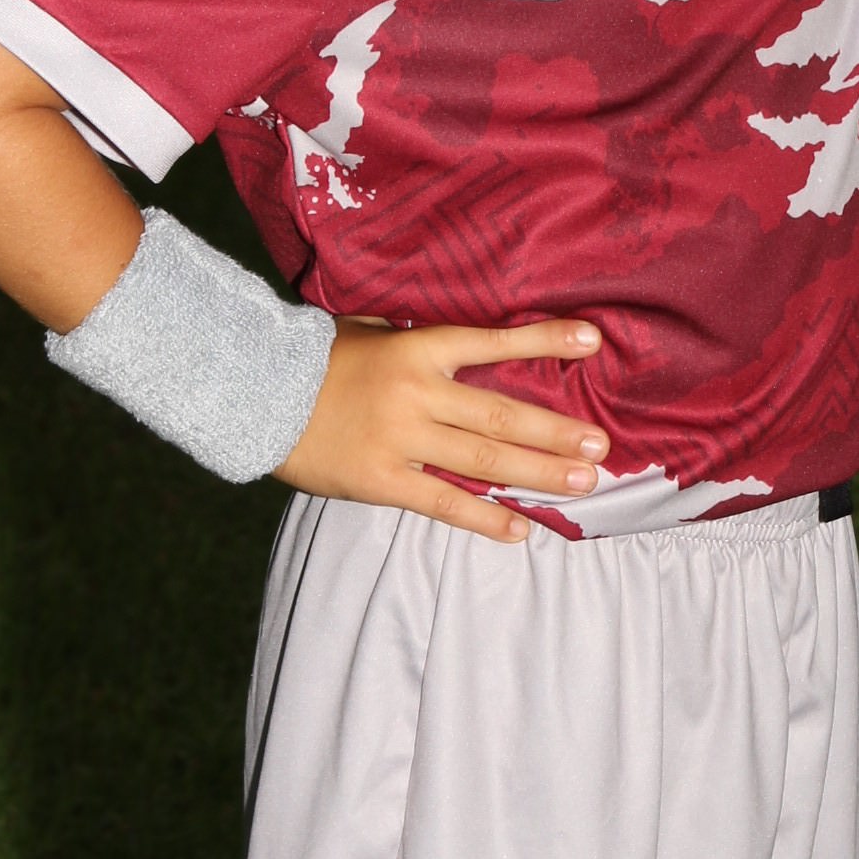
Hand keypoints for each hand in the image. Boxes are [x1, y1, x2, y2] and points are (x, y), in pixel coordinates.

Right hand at [275, 317, 608, 541]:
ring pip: (484, 459)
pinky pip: (444, 502)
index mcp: (417, 348)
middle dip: (557, 431)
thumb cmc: (316, 357)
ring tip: (582, 482)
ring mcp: (402, 439)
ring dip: (538, 472)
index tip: (592, 344)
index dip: (545, 342)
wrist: (256, 394)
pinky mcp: (382, 480)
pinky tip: (521, 529)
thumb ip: (413, 335)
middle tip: (602, 447)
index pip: (493, 342)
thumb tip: (460, 339)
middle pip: (502, 414)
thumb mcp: (368, 328)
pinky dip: (485, 517)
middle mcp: (418, 392)